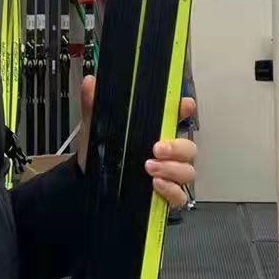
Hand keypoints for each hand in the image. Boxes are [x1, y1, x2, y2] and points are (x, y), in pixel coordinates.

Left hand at [76, 76, 197, 209]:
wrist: (89, 182)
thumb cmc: (102, 153)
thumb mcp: (96, 128)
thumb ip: (93, 105)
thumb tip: (90, 82)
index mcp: (155, 132)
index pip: (178, 117)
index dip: (186, 110)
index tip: (185, 106)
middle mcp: (168, 153)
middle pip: (188, 147)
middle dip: (177, 147)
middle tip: (156, 148)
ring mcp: (170, 175)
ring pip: (188, 171)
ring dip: (172, 169)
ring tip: (149, 168)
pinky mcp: (167, 196)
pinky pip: (180, 195)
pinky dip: (171, 190)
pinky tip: (156, 184)